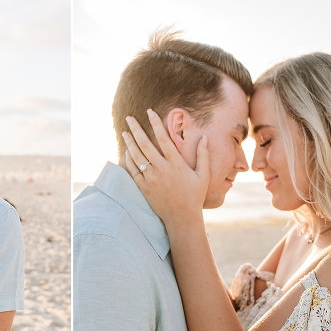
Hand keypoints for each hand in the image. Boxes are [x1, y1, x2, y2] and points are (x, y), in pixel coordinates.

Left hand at [122, 109, 209, 224]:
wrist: (181, 218)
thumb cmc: (194, 196)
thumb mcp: (203, 175)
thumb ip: (204, 155)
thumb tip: (206, 137)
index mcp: (176, 164)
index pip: (163, 138)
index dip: (156, 123)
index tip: (149, 112)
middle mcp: (162, 169)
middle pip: (145, 144)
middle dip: (136, 129)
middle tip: (129, 118)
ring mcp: (151, 179)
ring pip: (137, 156)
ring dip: (130, 143)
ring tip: (125, 132)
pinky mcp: (144, 188)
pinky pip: (133, 171)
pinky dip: (128, 160)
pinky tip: (126, 152)